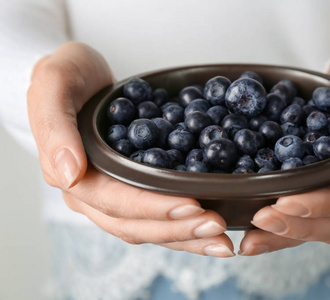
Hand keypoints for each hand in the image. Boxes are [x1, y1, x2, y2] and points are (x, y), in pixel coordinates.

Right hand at [27, 42, 233, 256]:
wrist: (79, 78)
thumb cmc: (68, 77)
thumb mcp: (54, 84)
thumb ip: (55, 128)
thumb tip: (71, 175)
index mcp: (74, 176)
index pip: (117, 202)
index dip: (155, 208)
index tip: (194, 206)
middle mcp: (94, 196)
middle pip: (137, 224)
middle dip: (180, 229)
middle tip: (219, 229)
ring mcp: (114, 197)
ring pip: (150, 229)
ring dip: (187, 237)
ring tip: (223, 241)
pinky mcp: (133, 190)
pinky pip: (158, 216)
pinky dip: (185, 225)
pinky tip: (210, 229)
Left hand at [239, 37, 329, 254]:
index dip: (321, 205)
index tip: (286, 203)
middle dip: (295, 227)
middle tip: (259, 221)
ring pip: (312, 225)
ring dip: (281, 235)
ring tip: (247, 243)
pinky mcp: (312, 181)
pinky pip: (296, 209)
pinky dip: (274, 222)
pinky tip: (247, 227)